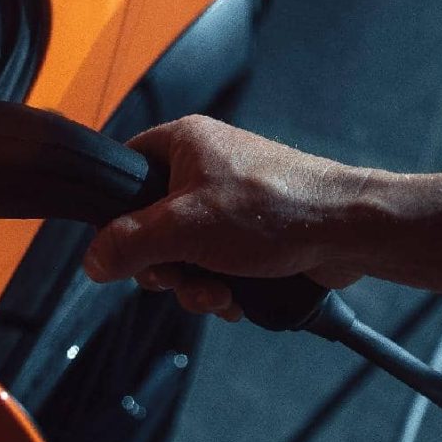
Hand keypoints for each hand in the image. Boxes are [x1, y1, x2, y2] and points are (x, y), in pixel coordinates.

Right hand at [83, 114, 368, 317]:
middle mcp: (205, 168)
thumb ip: (131, 243)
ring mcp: (229, 203)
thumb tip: (94, 260)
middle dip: (164, 265)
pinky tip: (237, 297)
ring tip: (218, 292)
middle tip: (178, 274)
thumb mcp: (187, 227)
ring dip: (194, 284)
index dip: (117, 214)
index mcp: (184, 144)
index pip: (125, 170)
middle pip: (150, 225)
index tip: (123, 246)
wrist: (348, 231)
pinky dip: (220, 287)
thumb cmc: (280, 207)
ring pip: (183, 253)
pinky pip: (214, 265)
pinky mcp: (251, 234)